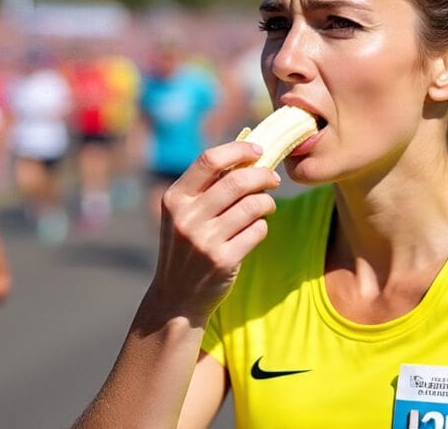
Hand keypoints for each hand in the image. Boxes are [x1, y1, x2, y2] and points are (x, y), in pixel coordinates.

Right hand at [145, 141, 279, 324]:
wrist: (176, 298)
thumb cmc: (187, 247)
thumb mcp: (183, 215)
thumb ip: (206, 187)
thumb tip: (247, 155)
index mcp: (174, 198)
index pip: (209, 160)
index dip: (239, 150)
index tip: (258, 151)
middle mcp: (186, 217)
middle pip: (237, 181)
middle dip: (263, 176)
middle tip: (273, 180)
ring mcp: (204, 240)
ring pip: (253, 205)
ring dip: (267, 202)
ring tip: (266, 206)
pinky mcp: (223, 260)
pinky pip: (258, 230)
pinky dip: (262, 225)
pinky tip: (256, 229)